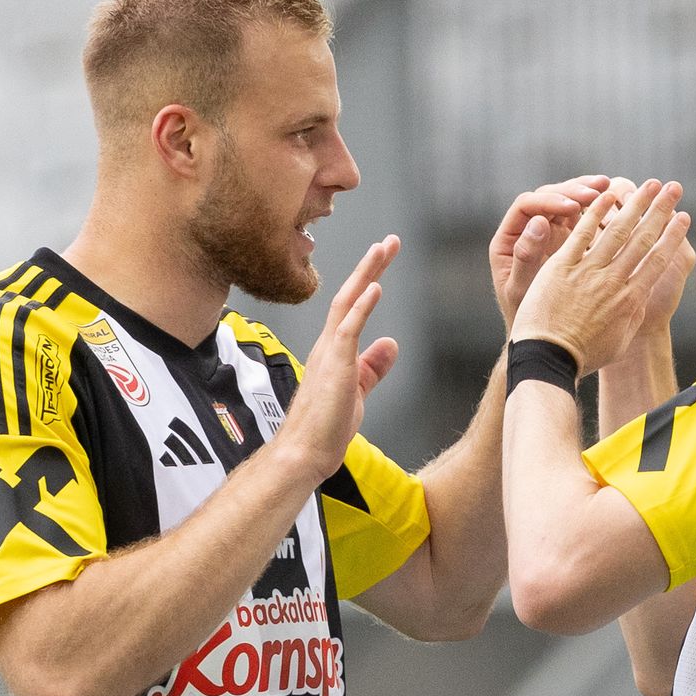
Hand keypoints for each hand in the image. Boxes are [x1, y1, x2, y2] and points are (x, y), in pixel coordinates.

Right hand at [277, 234, 400, 481]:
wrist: (304, 454)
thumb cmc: (325, 428)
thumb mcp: (358, 390)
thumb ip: (374, 366)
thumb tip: (390, 342)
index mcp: (333, 350)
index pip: (351, 306)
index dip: (368, 280)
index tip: (384, 259)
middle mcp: (328, 345)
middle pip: (349, 294)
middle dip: (370, 266)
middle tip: (389, 240)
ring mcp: (329, 353)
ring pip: (347, 302)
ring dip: (366, 274)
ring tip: (383, 248)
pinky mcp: (334, 366)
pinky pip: (348, 329)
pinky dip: (362, 306)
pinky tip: (376, 287)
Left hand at [492, 177, 612, 326]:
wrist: (541, 339)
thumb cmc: (528, 320)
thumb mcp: (522, 291)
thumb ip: (526, 258)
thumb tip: (538, 223)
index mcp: (507, 240)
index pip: (527, 205)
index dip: (550, 201)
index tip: (573, 206)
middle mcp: (525, 231)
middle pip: (547, 196)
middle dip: (572, 190)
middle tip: (596, 190)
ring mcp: (546, 233)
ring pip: (566, 201)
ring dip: (587, 193)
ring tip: (609, 187)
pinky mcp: (565, 240)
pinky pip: (580, 216)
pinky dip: (597, 208)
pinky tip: (616, 201)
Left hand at [510, 180, 687, 373]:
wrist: (548, 358)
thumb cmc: (583, 356)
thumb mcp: (618, 341)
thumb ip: (632, 316)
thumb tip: (641, 298)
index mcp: (631, 299)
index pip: (657, 260)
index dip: (672, 236)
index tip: (684, 218)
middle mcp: (613, 281)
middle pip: (642, 238)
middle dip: (660, 210)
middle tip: (674, 188)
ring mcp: (588, 271)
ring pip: (617, 230)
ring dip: (635, 203)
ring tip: (649, 184)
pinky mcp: (562, 265)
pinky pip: (582, 233)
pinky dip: (596, 212)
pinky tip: (607, 195)